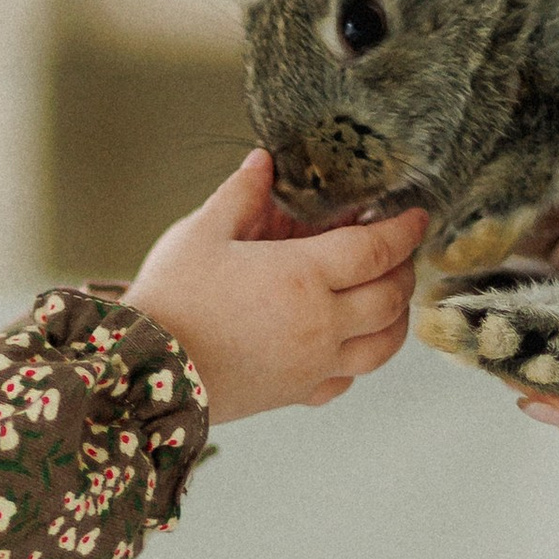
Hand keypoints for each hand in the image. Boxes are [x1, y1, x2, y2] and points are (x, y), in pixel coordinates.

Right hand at [127, 150, 426, 425]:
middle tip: (399, 252)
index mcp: (302, 277)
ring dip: (395, 320)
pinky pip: (346, 380)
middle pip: (389, 298)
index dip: (403, 230)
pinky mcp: (296, 394)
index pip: (376, 250)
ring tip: (387, 298)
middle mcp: (320, 325)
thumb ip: (240, 195)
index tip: (417, 217)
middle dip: (402, 271)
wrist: (141, 373)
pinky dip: (358, 359)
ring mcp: (312, 365)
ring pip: (381, 347)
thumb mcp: (200, 234)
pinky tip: (346, 343)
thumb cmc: (169, 301)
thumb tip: (263, 163)